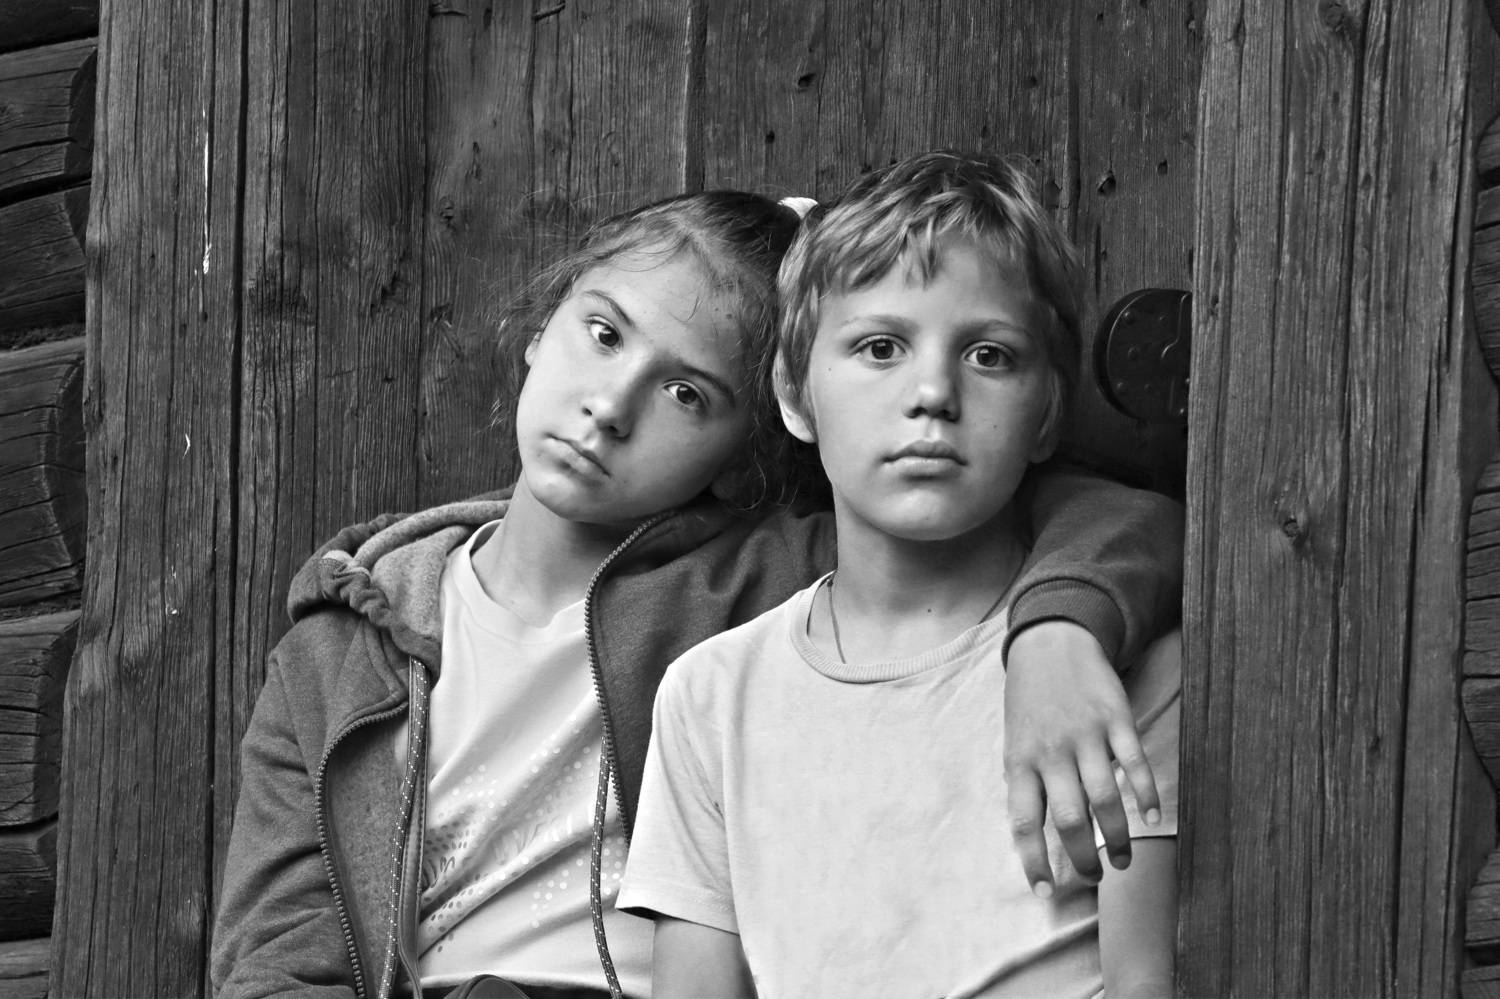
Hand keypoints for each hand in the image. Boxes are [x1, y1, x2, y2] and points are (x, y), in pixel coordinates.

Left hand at [1003, 620, 1159, 894]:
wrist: (1050, 642)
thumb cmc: (1030, 702)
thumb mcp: (1015, 742)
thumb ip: (1028, 784)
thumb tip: (1036, 836)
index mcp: (1020, 760)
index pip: (1024, 822)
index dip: (1034, 860)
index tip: (1045, 891)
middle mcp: (1052, 751)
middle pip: (1071, 819)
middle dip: (1083, 857)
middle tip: (1094, 877)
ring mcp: (1086, 735)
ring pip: (1105, 798)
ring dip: (1117, 837)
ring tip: (1123, 859)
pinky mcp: (1116, 718)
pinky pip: (1135, 763)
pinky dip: (1146, 794)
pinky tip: (1153, 817)